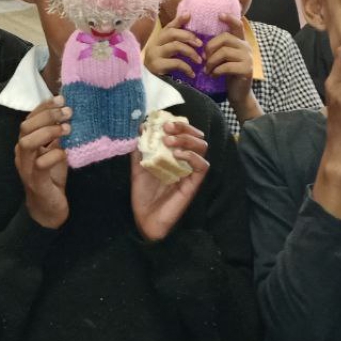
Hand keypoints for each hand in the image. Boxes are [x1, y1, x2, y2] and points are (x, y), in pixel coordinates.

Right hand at [16, 98, 71, 228]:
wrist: (48, 208)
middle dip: (47, 116)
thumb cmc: (51, 177)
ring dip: (48, 132)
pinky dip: (54, 155)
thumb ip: (56, 136)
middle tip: (68, 112)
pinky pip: (41, 164)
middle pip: (26, 127)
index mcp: (25, 143)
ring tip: (66, 129)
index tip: (61, 98)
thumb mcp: (54, 151)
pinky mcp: (36, 182)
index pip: (29, 119)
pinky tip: (65, 153)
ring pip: (27, 143)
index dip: (43, 107)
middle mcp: (22, 154)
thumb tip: (68, 113)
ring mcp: (27, 168)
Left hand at [132, 120, 210, 241]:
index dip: (177, 124)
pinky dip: (192, 156)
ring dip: (187, 139)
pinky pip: (203, 165)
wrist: (144, 218)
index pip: (184, 133)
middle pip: (197, 136)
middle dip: (183, 128)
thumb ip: (140, 147)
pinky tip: (177, 155)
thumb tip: (141, 126)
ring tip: (170, 141)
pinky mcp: (194, 183)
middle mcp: (185, 160)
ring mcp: (190, 171)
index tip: (162, 123)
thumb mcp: (138, 166)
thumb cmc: (143, 194)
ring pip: (202, 147)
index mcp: (174, 154)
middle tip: (167, 129)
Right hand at [143, 13, 202, 78]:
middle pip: (172, 33)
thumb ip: (177, 40)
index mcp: (158, 39)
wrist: (147, 86)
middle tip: (200, 44)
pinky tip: (192, 73)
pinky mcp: (156, 66)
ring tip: (199, 60)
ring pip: (175, 46)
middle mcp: (154, 44)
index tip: (189, 15)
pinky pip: (176, 62)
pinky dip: (187, 67)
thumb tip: (188, 21)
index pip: (168, 26)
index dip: (179, 20)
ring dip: (191, 52)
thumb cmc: (160, 67)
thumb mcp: (168, 52)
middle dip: (188, 36)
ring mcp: (154, 55)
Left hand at [205, 14, 260, 121]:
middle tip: (204, 59)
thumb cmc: (228, 74)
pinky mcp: (246, 69)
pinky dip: (216, 71)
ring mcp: (248, 58)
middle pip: (225, 38)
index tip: (219, 15)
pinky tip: (213, 75)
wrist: (239, 93)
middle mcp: (247, 47)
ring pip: (224, 52)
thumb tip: (201, 40)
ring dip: (211, 61)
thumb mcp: (223, 58)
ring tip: (208, 69)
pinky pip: (226, 66)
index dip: (229, 19)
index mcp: (241, 42)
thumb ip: (219, 48)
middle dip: (210, 47)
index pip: (238, 26)